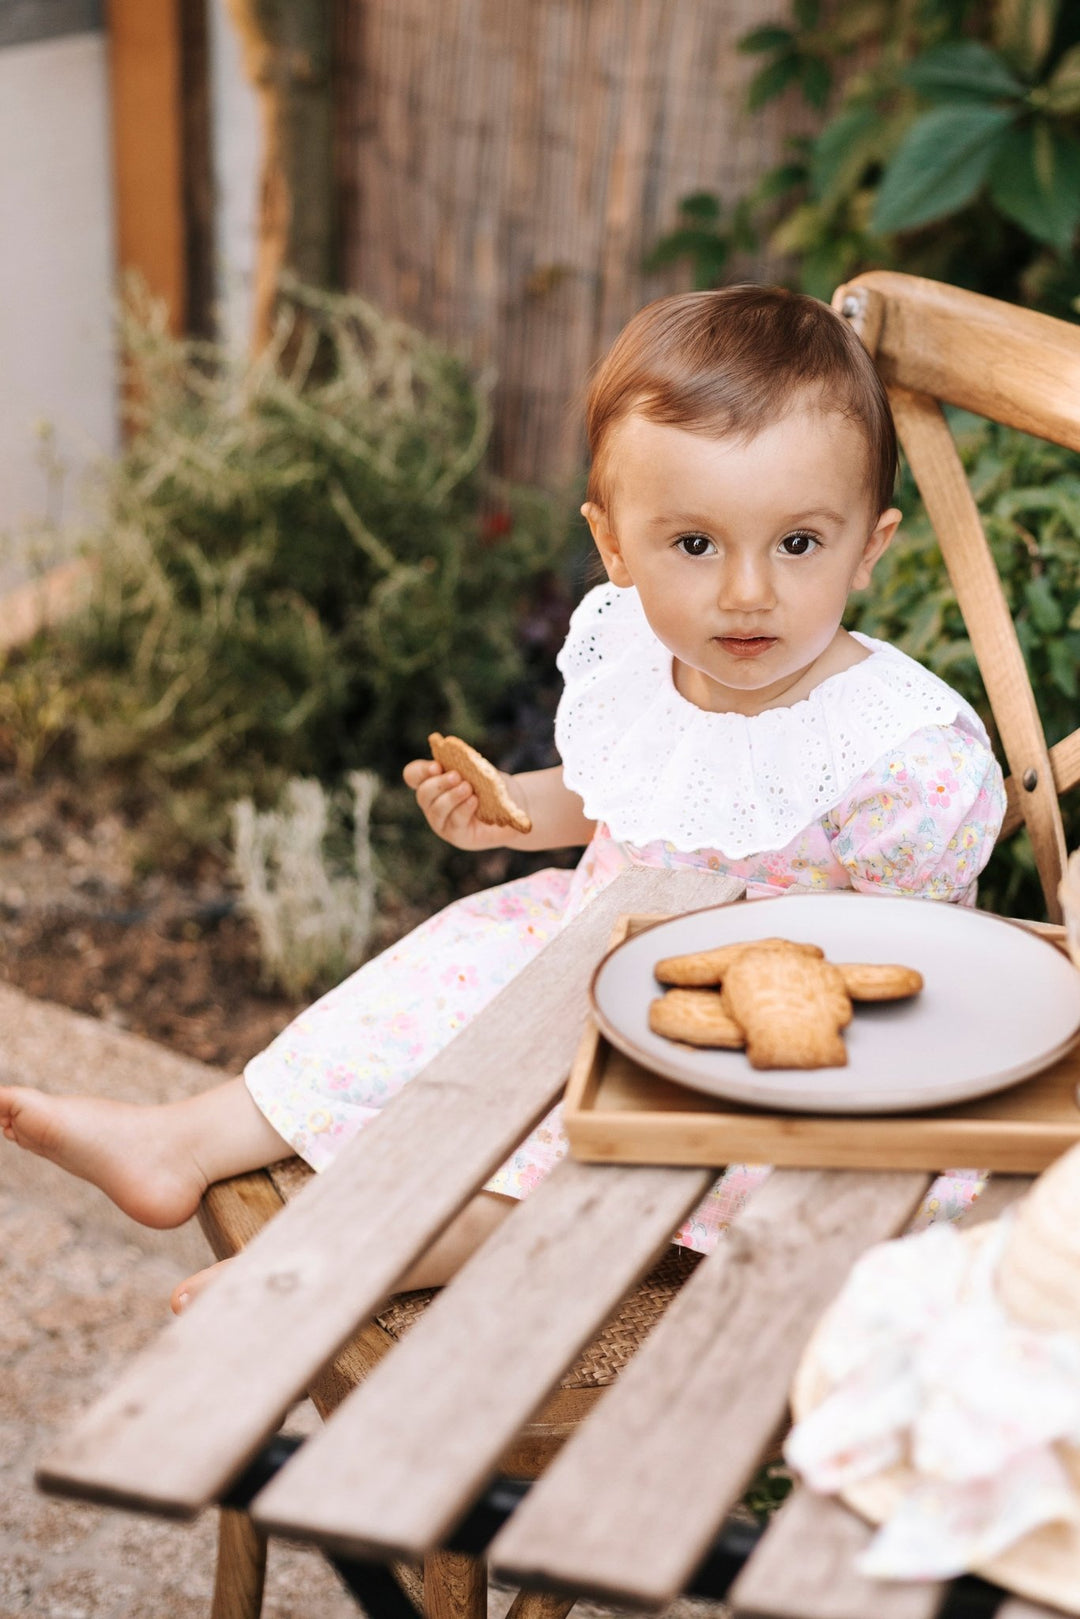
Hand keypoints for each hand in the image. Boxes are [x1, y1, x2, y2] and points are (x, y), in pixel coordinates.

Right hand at [402, 759, 526, 850]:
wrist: (515, 808)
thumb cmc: (493, 786)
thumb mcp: (480, 771)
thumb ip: (468, 766)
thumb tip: (462, 758)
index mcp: (433, 784)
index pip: (413, 775)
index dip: (421, 770)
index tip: (437, 766)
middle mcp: (433, 804)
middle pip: (423, 794)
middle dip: (439, 783)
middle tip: (456, 776)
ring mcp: (443, 822)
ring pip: (437, 810)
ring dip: (451, 797)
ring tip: (468, 788)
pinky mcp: (457, 836)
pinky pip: (455, 821)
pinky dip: (464, 808)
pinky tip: (474, 800)